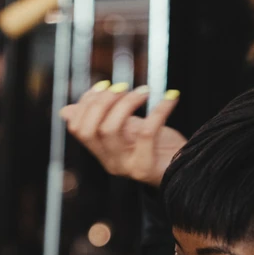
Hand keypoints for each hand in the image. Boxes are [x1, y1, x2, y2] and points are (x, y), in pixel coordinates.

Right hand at [61, 82, 185, 188]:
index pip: (78, 128)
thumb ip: (103, 119)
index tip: (105, 85)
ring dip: (126, 103)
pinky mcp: (147, 169)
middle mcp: (110, 162)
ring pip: (111, 130)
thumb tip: (65, 111)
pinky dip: (159, 109)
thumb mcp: (127, 130)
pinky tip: (171, 97)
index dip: (86, 103)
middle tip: (126, 87)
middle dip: (104, 101)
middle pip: (91, 129)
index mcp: (102, 152)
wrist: (188, 169)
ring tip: (145, 91)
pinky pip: (147, 132)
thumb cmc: (158, 147)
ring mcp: (126, 167)